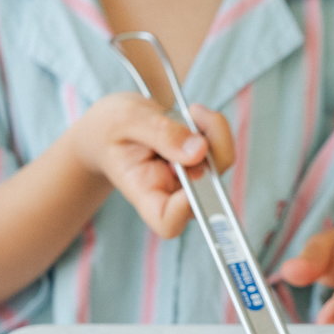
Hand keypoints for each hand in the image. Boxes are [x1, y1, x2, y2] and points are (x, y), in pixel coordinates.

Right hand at [69, 93, 233, 237]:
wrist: (114, 122)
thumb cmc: (111, 126)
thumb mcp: (125, 119)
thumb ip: (161, 134)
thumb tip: (199, 151)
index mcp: (142, 191)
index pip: (167, 221)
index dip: (183, 210)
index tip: (189, 177)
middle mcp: (171, 191)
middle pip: (207, 191)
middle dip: (212, 151)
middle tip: (195, 116)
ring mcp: (190, 178)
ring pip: (221, 164)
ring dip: (214, 132)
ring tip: (192, 112)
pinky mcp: (203, 162)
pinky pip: (222, 148)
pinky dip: (215, 127)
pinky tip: (196, 114)